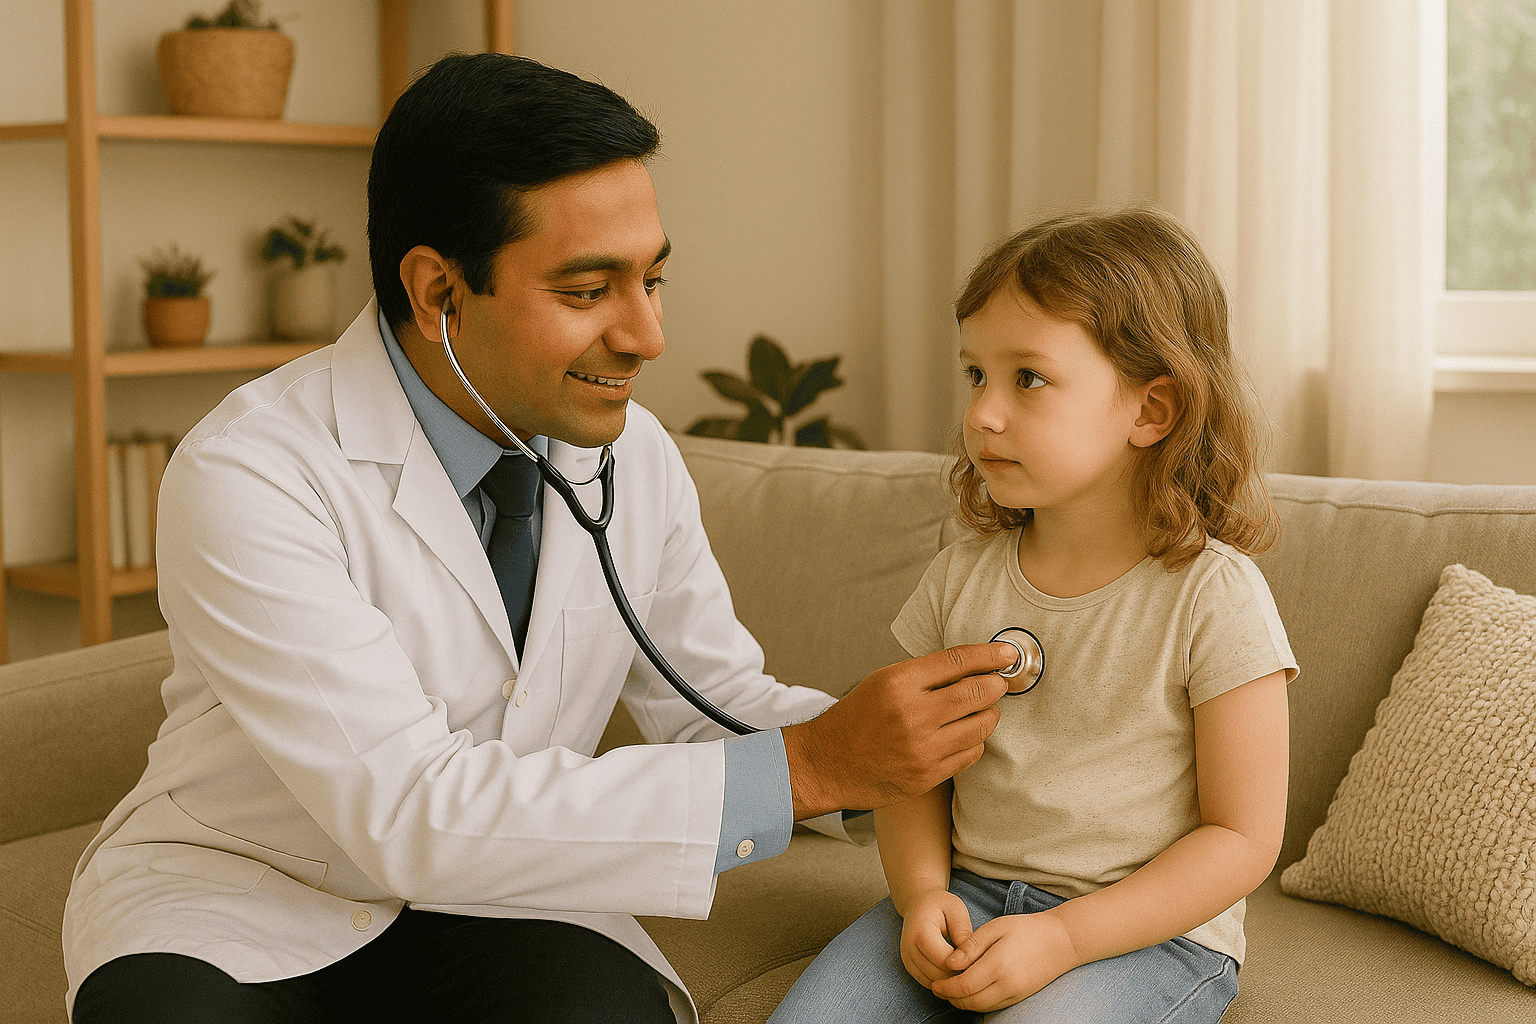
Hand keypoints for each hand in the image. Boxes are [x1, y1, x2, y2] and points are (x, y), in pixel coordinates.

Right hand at [782, 643, 1013, 818]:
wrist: (828, 763)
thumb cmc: (856, 719)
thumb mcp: (882, 681)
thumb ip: (925, 674)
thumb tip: (974, 665)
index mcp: (898, 683)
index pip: (956, 660)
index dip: (989, 654)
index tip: (1007, 653)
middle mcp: (912, 715)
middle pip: (977, 692)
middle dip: (996, 685)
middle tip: (999, 682)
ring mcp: (922, 749)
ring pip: (981, 725)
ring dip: (989, 714)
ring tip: (981, 709)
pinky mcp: (928, 776)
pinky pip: (971, 753)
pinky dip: (975, 740)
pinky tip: (964, 734)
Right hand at [898, 888, 973, 989]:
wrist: (918, 904)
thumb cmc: (940, 905)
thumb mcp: (957, 910)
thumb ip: (963, 933)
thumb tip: (971, 958)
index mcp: (921, 931)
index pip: (944, 960)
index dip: (963, 965)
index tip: (978, 960)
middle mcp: (909, 947)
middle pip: (937, 975)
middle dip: (958, 975)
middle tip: (975, 968)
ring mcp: (907, 958)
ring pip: (932, 983)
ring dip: (950, 981)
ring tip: (965, 969)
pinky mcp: (909, 966)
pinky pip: (927, 983)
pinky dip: (941, 982)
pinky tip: (953, 972)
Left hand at [929, 910, 1079, 1012]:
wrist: (1061, 941)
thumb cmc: (1026, 929)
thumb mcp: (996, 927)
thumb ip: (971, 946)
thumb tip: (950, 962)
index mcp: (998, 964)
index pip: (964, 985)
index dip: (946, 987)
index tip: (934, 982)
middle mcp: (1007, 984)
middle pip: (970, 1001)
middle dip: (950, 997)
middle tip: (937, 987)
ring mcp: (1015, 994)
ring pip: (981, 1007)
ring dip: (962, 1002)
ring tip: (950, 990)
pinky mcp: (1020, 997)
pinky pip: (993, 1006)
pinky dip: (977, 1003)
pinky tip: (970, 991)